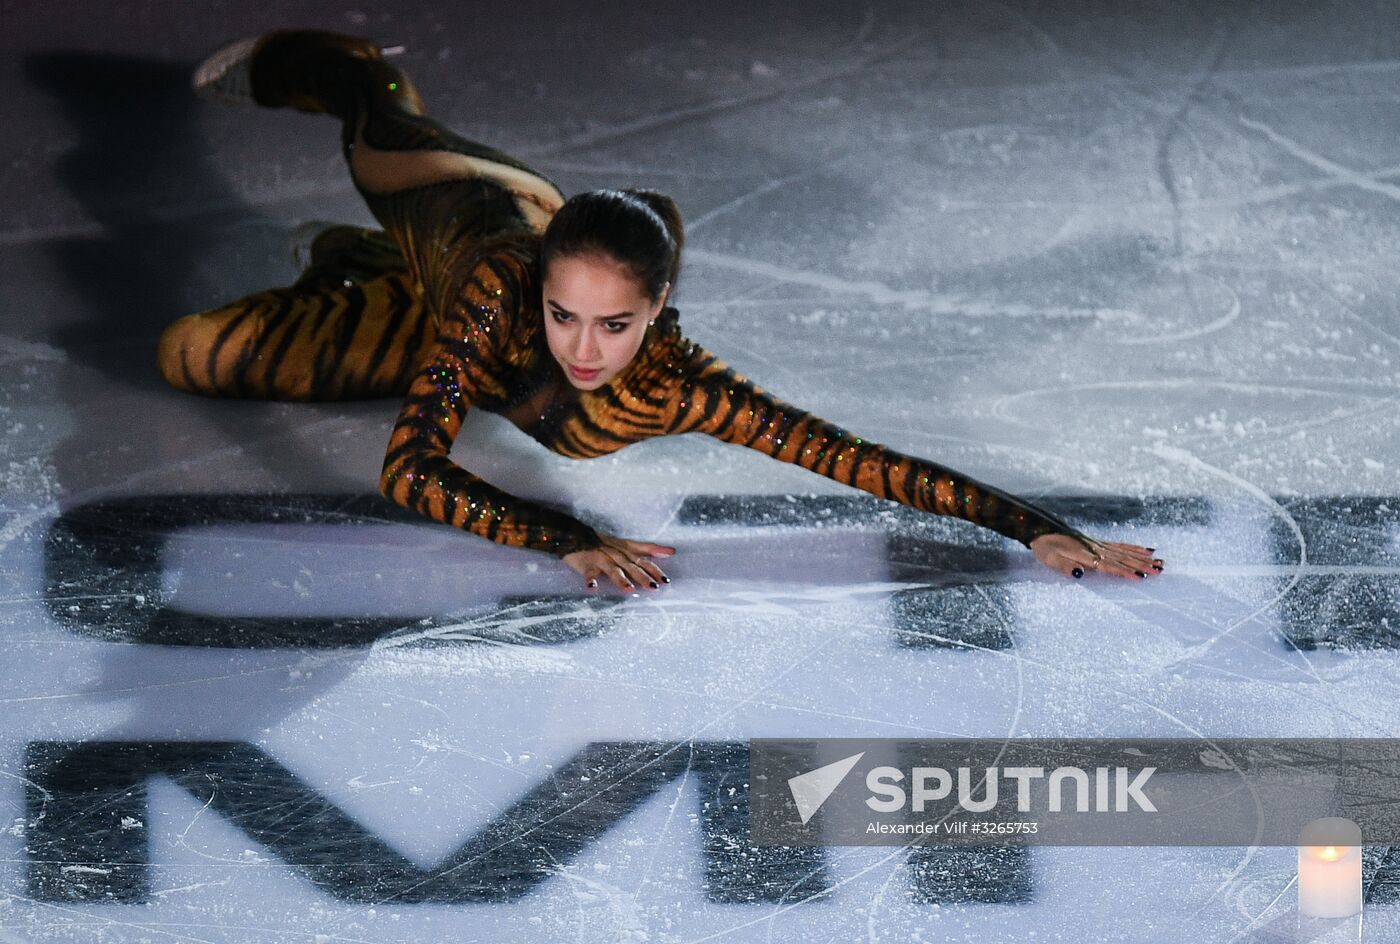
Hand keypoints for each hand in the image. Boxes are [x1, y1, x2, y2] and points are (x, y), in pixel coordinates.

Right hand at [562, 533, 675, 591]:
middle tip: (653, 587)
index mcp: (625, 549)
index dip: (654, 569)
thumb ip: (647, 548)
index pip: (643, 559)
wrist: (574, 535)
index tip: (665, 580)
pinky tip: (593, 588)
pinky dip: (590, 580)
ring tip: (629, 590)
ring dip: (620, 579)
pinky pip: (588, 573)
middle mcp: (615, 554)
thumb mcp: (626, 543)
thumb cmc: (603, 542)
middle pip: (631, 566)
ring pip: (612, 569)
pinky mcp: (586, 564)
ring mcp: (600, 559)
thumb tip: (671, 552)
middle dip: (642, 576)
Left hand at [1029, 533, 1162, 580]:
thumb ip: (1064, 566)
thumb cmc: (1045, 548)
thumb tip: (1079, 574)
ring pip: (1125, 552)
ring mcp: (1099, 544)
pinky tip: (1147, 550)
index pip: (1108, 565)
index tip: (1141, 576)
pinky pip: (1120, 545)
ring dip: (1143, 558)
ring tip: (1160, 562)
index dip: (1124, 571)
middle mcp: (1096, 549)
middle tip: (1160, 571)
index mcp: (1085, 555)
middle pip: (1122, 558)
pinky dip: (1134, 548)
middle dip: (1142, 565)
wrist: (1042, 530)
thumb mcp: (1049, 559)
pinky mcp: (1099, 542)